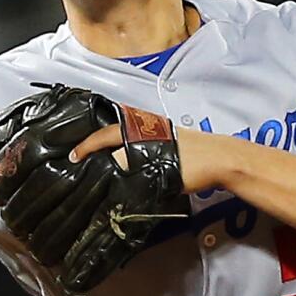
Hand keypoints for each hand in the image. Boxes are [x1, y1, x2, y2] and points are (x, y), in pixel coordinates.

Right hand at [70, 122, 216, 192]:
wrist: (222, 160)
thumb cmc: (191, 163)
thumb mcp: (152, 166)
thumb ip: (126, 165)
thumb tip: (106, 168)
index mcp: (139, 130)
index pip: (104, 136)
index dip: (86, 147)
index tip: (73, 157)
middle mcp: (146, 127)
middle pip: (114, 132)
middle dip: (96, 142)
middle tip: (81, 155)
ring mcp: (158, 133)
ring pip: (126, 138)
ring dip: (111, 147)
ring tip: (98, 160)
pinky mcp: (169, 142)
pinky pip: (138, 144)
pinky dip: (126, 151)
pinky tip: (126, 164)